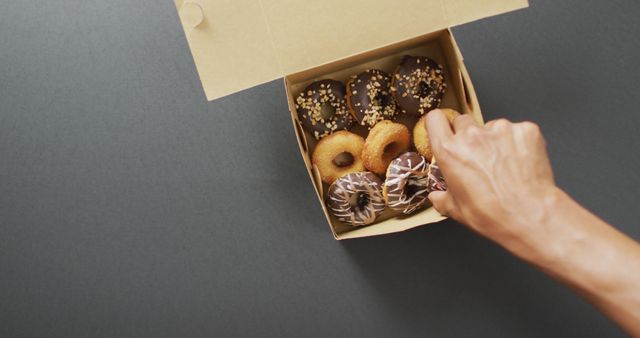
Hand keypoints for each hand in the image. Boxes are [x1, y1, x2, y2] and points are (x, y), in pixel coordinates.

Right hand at [425, 109, 558, 255]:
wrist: (530, 216)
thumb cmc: (492, 215)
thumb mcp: (456, 210)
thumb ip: (442, 198)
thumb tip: (437, 196)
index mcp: (450, 151)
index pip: (434, 119)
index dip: (439, 124)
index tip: (445, 131)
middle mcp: (472, 135)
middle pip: (463, 121)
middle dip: (468, 135)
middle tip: (478, 156)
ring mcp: (500, 129)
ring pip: (493, 126)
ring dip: (495, 140)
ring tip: (505, 164)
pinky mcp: (525, 130)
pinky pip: (518, 131)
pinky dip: (518, 143)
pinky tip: (521, 162)